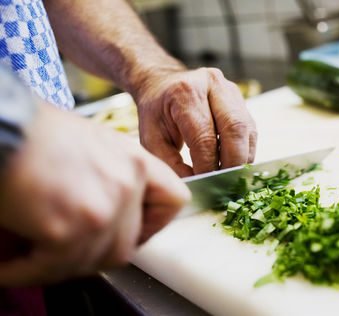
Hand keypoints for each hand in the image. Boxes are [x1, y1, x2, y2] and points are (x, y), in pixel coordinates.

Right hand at [0, 103, 189, 285]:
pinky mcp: (70, 230)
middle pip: (127, 244)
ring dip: (59, 264)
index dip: (153, 224)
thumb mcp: (95, 145)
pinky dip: (28, 272)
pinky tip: (10, 264)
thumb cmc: (35, 134)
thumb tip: (109, 217)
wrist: (2, 126)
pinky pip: (55, 268)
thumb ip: (114, 179)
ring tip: (30, 254)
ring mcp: (103, 209)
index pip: (174, 201)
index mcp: (135, 162)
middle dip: (92, 253)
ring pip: (93, 261)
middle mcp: (127, 184)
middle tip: (64, 250)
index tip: (133, 232)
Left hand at [134, 67, 257, 176]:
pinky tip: (233, 163)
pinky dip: (245, 152)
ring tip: (229, 176)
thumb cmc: (157, 113)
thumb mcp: (152, 139)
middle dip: (231, 163)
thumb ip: (171, 164)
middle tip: (223, 184)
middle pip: (234, 130)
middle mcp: (213, 85)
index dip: (208, 165)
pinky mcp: (241, 100)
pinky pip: (250, 131)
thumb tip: (196, 184)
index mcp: (186, 93)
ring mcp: (231, 91)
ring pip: (247, 130)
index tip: (205, 184)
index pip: (205, 137)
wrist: (163, 85)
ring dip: (241, 159)